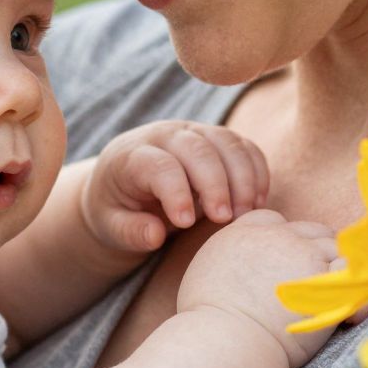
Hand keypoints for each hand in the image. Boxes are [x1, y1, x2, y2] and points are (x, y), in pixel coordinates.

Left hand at [82, 121, 270, 253]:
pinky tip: (257, 202)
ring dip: (243, 178)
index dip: (176, 193)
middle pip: (198, 150)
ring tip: (246, 214)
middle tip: (225, 220)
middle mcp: (165, 135)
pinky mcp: (217, 139)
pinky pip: (244, 147)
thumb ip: (129, 231)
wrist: (124, 181)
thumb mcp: (110, 225)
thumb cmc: (117, 208)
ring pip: (227, 143)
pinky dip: (256, 171)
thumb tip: (155, 235)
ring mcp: (194, 132)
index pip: (160, 166)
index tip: (184, 223)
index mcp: (132, 155)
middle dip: (216, 184)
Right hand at [178, 210, 342, 367]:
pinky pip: (353, 270)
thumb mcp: (202, 280)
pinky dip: (357, 288)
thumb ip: (224, 265)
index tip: (281, 266)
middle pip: (308, 231)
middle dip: (313, 252)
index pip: (272, 220)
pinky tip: (350, 313)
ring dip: (335, 270)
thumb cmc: (207, 324)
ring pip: (334, 247)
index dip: (282, 240)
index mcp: (242, 234)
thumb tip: (238, 277)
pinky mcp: (326, 275)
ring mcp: (303, 252)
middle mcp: (275, 236)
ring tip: (332, 299)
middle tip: (312, 284)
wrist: (226, 339)